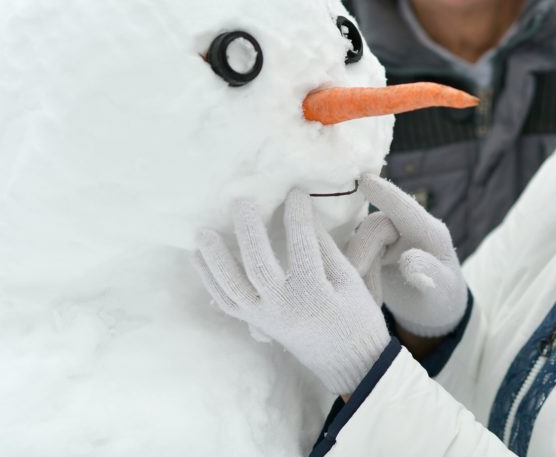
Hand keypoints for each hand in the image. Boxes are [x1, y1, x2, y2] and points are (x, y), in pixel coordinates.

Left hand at [193, 190, 390, 395]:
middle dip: (247, 231)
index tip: (295, 192)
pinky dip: (210, 280)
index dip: (297, 215)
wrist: (351, 363)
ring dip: (214, 259)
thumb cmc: (356, 317)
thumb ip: (326, 250)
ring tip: (203, 231)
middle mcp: (284, 306)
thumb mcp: (350, 281)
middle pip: (257, 265)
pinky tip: (199, 258)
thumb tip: (304, 218)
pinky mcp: (257, 323)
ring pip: (232, 287)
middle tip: (241, 201)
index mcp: (314, 293)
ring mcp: (265, 317)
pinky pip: (227, 302)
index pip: (302, 245)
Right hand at [346, 174, 467, 337]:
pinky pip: (350, 256)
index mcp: (428, 232)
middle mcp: (402, 228)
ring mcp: (383, 238)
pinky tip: (367, 294)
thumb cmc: (442, 296)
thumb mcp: (443, 289)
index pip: (405, 208)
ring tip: (373, 298)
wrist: (431, 309)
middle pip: (374, 226)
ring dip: (358, 269)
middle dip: (363, 251)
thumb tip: (408, 260)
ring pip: (357, 242)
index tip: (365, 180)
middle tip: (360, 280)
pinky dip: (354, 276)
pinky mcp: (367, 250)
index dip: (386, 194)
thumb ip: (429, 272)